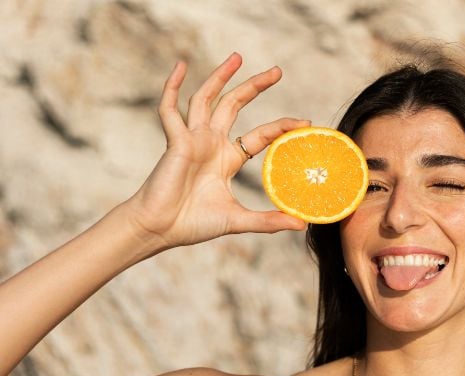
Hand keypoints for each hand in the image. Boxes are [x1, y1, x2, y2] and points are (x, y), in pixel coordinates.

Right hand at [124, 53, 308, 249]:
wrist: (160, 229)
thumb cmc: (194, 224)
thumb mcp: (238, 220)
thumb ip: (268, 221)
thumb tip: (301, 225)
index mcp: (227, 159)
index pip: (259, 134)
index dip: (280, 126)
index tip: (303, 121)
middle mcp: (210, 144)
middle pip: (234, 105)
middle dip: (254, 86)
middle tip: (277, 71)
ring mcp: (191, 140)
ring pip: (206, 99)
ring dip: (220, 77)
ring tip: (238, 56)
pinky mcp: (174, 142)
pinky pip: (170, 110)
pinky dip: (172, 87)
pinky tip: (181, 67)